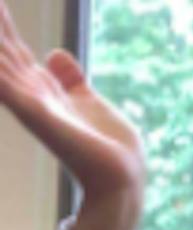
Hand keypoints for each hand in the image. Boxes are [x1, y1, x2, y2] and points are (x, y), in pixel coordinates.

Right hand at [0, 1, 143, 229]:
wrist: (121, 179)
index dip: (5, 28)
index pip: (18, 52)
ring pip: (2, 66)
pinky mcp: (35, 112)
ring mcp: (32, 104)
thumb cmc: (110, 147)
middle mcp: (34, 95)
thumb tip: (54, 53)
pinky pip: (5, 86)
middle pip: (6, 53)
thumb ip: (71, 79)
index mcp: (48, 91)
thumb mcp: (89, 100)